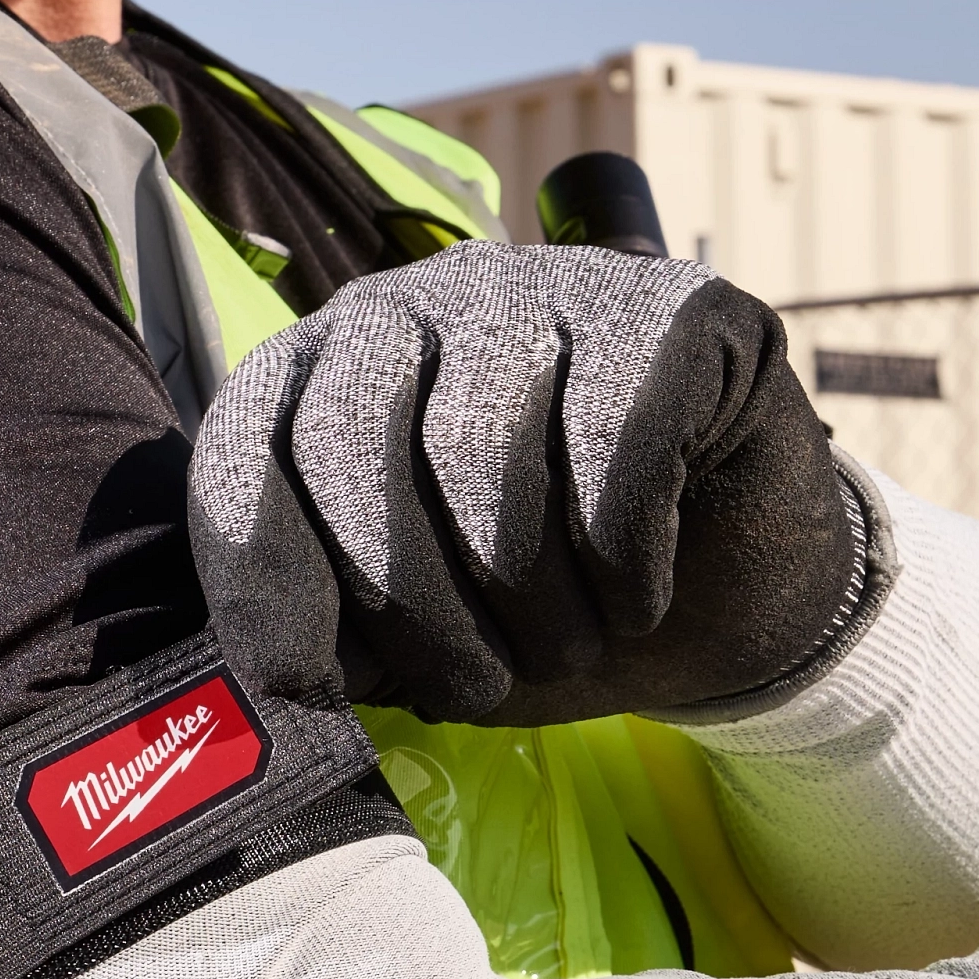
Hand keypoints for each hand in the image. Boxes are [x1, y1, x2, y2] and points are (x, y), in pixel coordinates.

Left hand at [187, 245, 864, 725]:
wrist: (733, 593)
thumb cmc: (552, 610)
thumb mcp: (426, 648)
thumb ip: (341, 645)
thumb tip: (266, 691)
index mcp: (328, 373)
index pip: (246, 442)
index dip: (259, 572)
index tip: (294, 687)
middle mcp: (419, 302)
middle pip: (352, 442)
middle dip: (409, 603)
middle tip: (473, 682)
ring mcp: (542, 287)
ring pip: (481, 449)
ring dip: (526, 597)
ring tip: (565, 643)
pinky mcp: (666, 308)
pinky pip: (612, 443)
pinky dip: (621, 559)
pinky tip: (638, 593)